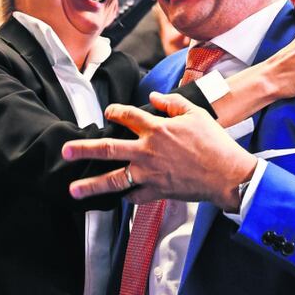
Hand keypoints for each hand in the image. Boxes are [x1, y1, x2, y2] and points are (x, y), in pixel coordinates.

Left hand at [63, 93, 257, 209]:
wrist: (229, 175)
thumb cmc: (215, 143)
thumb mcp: (195, 114)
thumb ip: (172, 103)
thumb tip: (153, 96)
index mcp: (156, 129)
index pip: (126, 116)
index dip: (114, 111)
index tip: (108, 112)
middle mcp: (147, 151)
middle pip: (108, 148)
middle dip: (83, 149)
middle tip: (65, 151)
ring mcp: (149, 173)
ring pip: (113, 179)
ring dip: (91, 185)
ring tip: (73, 190)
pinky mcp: (157, 191)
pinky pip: (134, 196)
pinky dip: (124, 197)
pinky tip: (113, 198)